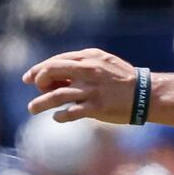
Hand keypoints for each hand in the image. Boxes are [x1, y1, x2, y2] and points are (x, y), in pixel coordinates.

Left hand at [22, 48, 139, 123]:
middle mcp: (87, 71)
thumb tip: (59, 76)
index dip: (39, 69)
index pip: (57, 60)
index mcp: (88, 57)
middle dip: (38, 81)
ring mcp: (91, 89)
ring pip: (57, 95)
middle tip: (34, 90)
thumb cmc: (122, 80)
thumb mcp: (103, 63)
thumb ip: (83, 65)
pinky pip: (71, 112)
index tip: (29, 78)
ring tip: (32, 109)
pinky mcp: (96, 107)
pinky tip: (56, 117)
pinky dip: (60, 115)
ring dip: (41, 103)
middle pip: (52, 71)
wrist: (145, 94)